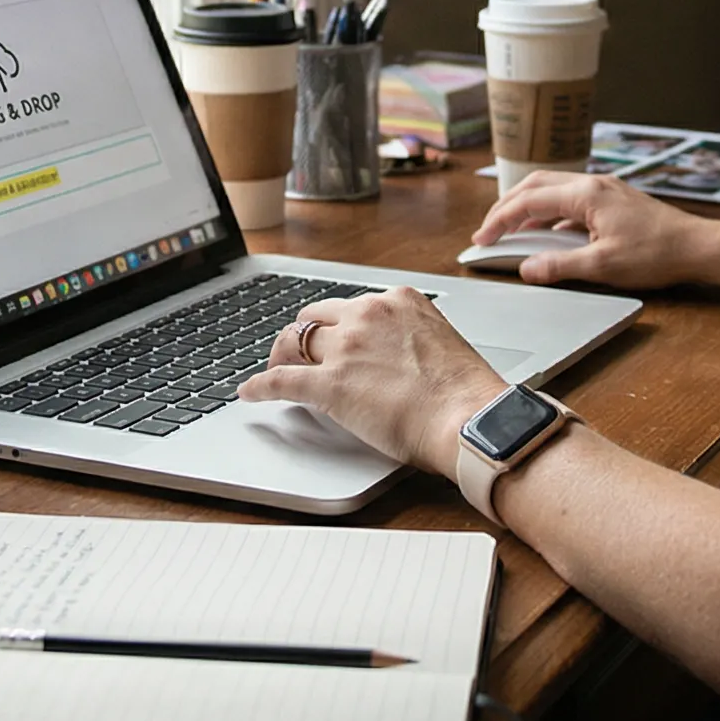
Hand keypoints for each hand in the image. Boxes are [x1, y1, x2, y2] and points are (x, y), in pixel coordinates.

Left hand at [235, 287, 506, 474]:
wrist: (469, 420)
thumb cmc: (465, 393)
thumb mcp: (439, 342)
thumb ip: (409, 339)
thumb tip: (392, 358)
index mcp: (398, 300)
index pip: (351, 305)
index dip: (336, 325)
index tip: (332, 336)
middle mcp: (368, 314)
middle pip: (316, 316)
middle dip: (305, 335)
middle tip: (298, 353)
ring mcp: (346, 348)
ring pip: (294, 341)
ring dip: (282, 355)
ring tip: (276, 368)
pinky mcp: (329, 384)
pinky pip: (281, 380)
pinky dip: (260, 387)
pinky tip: (250, 393)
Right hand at [471, 172, 719, 290]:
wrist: (696, 246)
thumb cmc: (656, 253)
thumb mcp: (602, 265)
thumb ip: (559, 265)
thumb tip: (526, 269)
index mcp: (585, 194)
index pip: (528, 201)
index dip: (500, 221)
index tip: (482, 239)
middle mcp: (592, 184)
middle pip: (535, 185)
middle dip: (507, 207)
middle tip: (489, 230)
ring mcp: (604, 189)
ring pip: (552, 189)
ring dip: (527, 207)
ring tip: (511, 230)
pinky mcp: (613, 200)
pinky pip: (570, 200)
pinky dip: (549, 213)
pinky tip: (547, 234)